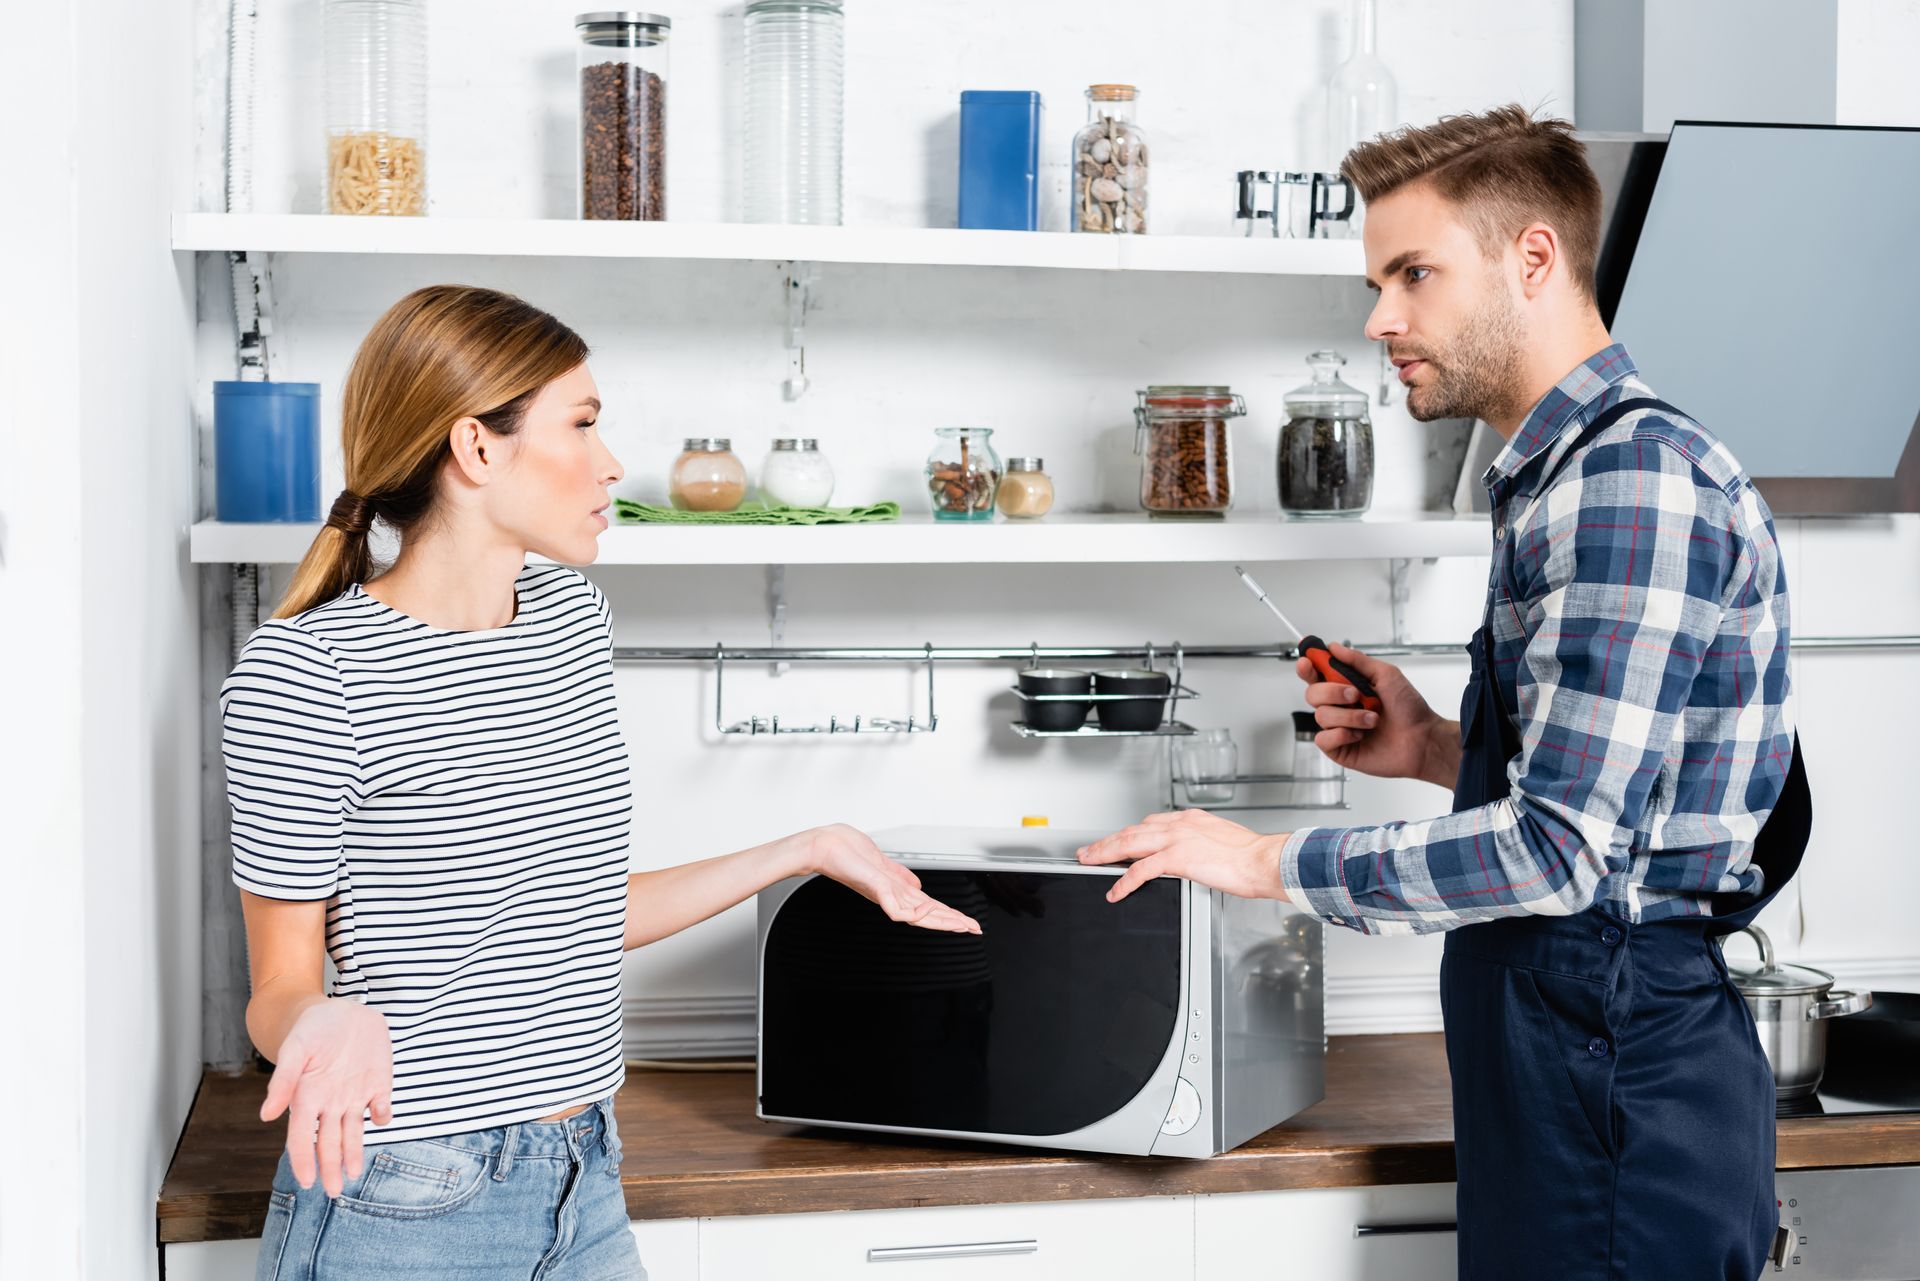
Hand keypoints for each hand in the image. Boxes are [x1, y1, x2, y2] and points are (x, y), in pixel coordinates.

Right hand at [260, 999, 393, 1197]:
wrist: (341, 1010)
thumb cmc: (312, 1029)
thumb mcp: (295, 1049)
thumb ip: (284, 1080)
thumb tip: (266, 1115)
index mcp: (307, 1096)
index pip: (302, 1137)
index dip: (304, 1159)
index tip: (307, 1181)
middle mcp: (330, 1102)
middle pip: (329, 1142)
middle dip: (331, 1167)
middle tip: (334, 1193)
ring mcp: (355, 1094)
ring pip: (354, 1132)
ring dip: (354, 1153)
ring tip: (353, 1176)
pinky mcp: (378, 1082)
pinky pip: (381, 1105)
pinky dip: (382, 1114)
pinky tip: (380, 1119)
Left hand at [800, 824, 981, 933]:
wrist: (822, 846)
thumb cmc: (844, 850)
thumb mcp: (880, 863)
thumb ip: (899, 876)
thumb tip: (916, 885)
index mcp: (894, 889)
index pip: (928, 905)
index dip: (948, 914)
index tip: (967, 921)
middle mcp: (890, 894)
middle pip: (927, 913)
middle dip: (952, 921)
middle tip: (974, 929)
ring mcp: (882, 893)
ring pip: (917, 913)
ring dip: (940, 920)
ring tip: (961, 924)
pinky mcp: (874, 887)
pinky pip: (894, 907)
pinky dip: (911, 913)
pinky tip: (924, 914)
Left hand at [1076, 810, 1291, 904]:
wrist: (1263, 860)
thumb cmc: (1251, 856)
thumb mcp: (1221, 841)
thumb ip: (1201, 845)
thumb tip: (1194, 856)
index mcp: (1190, 820)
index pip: (1150, 823)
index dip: (1129, 833)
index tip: (1117, 840)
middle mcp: (1180, 825)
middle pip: (1133, 831)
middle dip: (1108, 841)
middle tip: (1089, 850)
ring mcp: (1177, 839)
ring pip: (1130, 844)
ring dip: (1106, 854)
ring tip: (1090, 863)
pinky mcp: (1177, 858)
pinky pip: (1142, 870)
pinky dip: (1125, 881)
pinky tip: (1116, 890)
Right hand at [1296, 641, 1453, 785]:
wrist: (1422, 739)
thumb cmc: (1410, 709)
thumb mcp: (1386, 675)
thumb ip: (1357, 660)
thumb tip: (1334, 647)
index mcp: (1347, 686)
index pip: (1316, 674)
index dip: (1307, 666)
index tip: (1307, 661)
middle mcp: (1340, 706)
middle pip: (1312, 693)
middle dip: (1332, 691)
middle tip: (1355, 694)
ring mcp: (1338, 727)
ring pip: (1321, 715)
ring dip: (1349, 716)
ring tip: (1372, 719)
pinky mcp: (1340, 748)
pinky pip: (1323, 739)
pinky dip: (1342, 734)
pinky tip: (1360, 735)